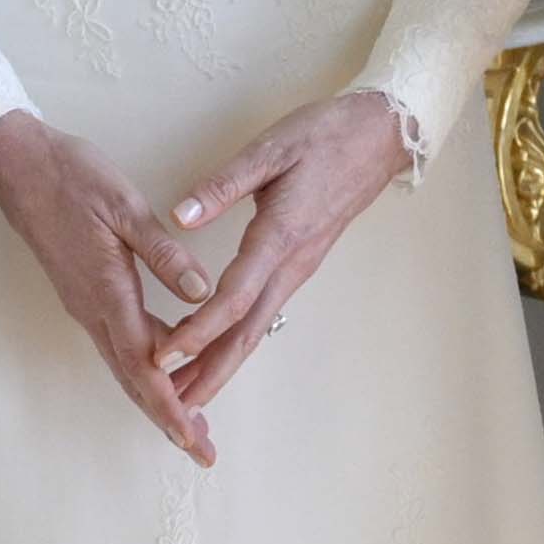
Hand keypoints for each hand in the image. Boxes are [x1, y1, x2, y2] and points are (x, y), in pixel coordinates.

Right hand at [0, 108, 217, 465]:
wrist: (16, 163)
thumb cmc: (70, 177)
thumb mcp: (124, 206)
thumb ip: (163, 252)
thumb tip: (200, 292)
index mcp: (107, 292)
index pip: (144, 364)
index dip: (172, 405)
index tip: (194, 438)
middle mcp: (93, 310)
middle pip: (134, 380)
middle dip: (169, 419)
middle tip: (202, 452)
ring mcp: (85, 304)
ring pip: (125, 364)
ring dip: (158, 396)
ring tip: (193, 423)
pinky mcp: (83, 293)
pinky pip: (117, 342)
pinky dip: (144, 365)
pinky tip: (169, 367)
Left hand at [155, 91, 415, 408]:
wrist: (379, 137)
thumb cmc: (326, 136)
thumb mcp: (270, 148)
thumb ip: (223, 184)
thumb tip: (180, 215)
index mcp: (280, 237)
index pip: (233, 298)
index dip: (196, 332)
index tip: (164, 357)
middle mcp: (292, 264)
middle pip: (247, 333)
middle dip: (209, 372)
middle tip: (175, 407)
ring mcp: (298, 268)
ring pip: (256, 329)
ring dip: (221, 364)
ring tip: (187, 393)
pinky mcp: (299, 264)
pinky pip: (263, 313)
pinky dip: (236, 340)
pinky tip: (215, 348)